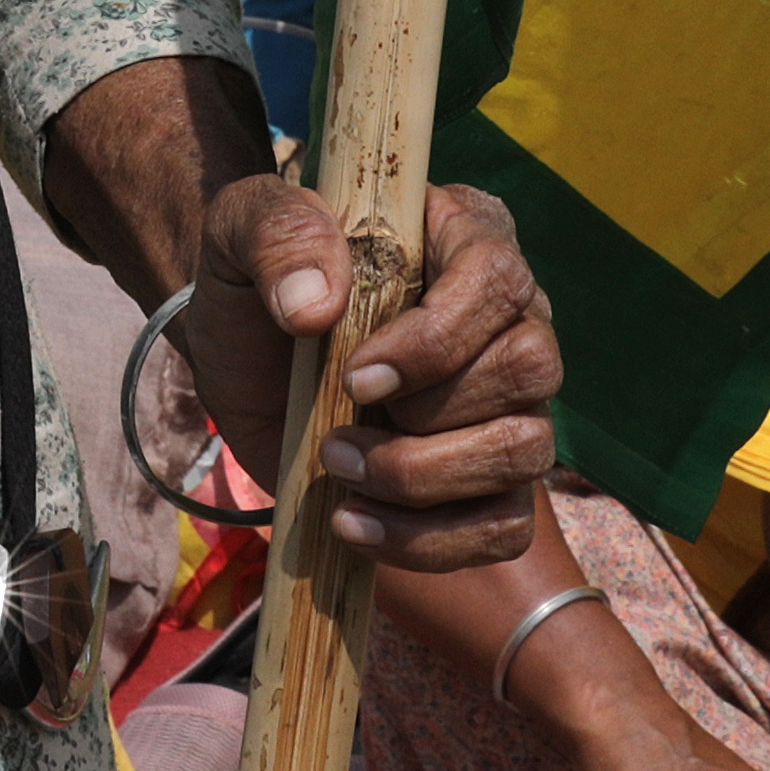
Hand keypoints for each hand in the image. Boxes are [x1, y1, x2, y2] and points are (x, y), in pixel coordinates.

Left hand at [173, 177, 558, 573]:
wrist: (241, 360)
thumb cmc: (258, 281)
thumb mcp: (241, 229)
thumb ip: (278, 234)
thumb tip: (317, 305)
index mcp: (465, 236)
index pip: (498, 278)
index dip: (437, 338)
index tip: (356, 377)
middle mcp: (511, 318)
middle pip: (528, 369)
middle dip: (426, 417)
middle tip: (336, 431)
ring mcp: (513, 404)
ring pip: (524, 451)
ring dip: (422, 480)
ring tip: (336, 469)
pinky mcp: (494, 481)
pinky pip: (502, 527)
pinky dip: (428, 541)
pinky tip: (354, 524)